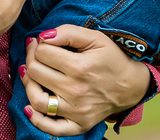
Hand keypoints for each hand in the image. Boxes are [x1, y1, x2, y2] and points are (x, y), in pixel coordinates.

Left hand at [19, 25, 150, 135]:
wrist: (131, 86)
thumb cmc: (111, 58)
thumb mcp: (95, 37)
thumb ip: (67, 32)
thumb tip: (43, 36)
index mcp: (80, 67)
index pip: (42, 53)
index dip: (37, 44)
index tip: (41, 42)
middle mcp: (76, 91)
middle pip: (36, 73)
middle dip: (30, 58)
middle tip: (35, 54)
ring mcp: (77, 111)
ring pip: (38, 100)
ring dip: (28, 84)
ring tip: (30, 74)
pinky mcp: (79, 124)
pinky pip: (52, 128)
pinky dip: (37, 120)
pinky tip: (29, 107)